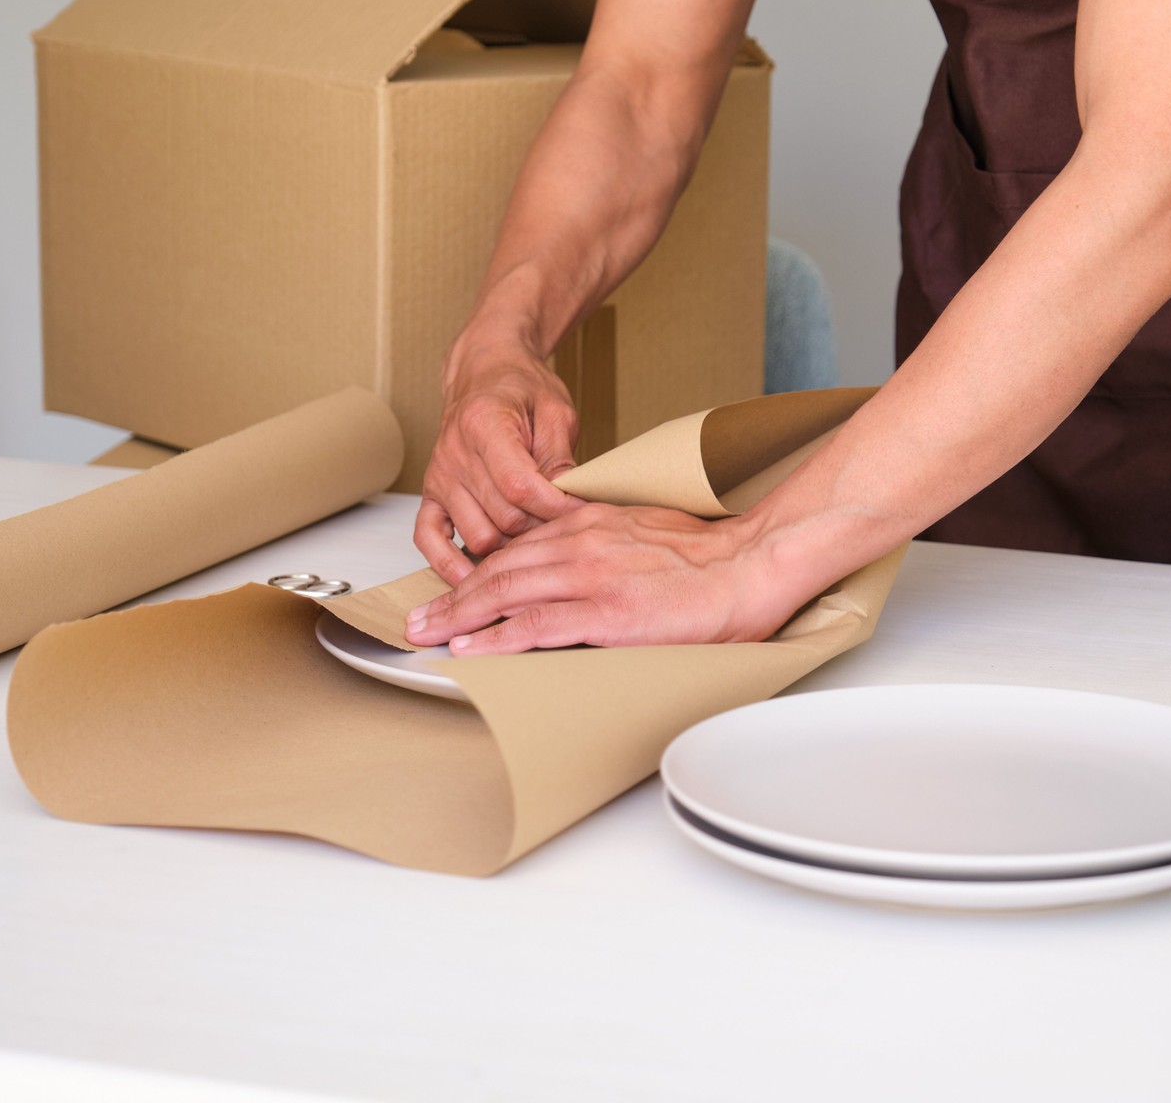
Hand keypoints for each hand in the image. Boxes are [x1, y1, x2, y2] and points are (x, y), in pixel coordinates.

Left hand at [404, 503, 806, 654]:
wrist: (751, 565)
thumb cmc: (712, 557)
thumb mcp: (648, 530)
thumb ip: (609, 542)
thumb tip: (590, 565)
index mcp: (592, 522)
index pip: (519, 545)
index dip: (478, 569)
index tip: (454, 588)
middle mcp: (583, 542)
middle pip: (499, 567)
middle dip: (453, 596)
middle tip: (420, 618)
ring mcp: (592, 576)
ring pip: (506, 591)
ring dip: (459, 615)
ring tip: (428, 634)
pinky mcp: (607, 612)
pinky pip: (536, 624)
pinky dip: (496, 636)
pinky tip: (472, 647)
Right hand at [415, 340, 585, 584]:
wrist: (484, 375)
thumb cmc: (522, 390)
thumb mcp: (556, 410)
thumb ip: (560, 456)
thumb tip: (569, 500)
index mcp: (485, 425)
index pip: (520, 485)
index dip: (556, 508)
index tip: (584, 515)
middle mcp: (454, 455)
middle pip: (503, 518)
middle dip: (542, 530)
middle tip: (569, 530)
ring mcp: (439, 478)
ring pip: (478, 537)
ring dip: (511, 548)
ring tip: (539, 544)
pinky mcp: (431, 496)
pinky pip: (428, 540)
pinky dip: (448, 565)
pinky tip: (473, 579)